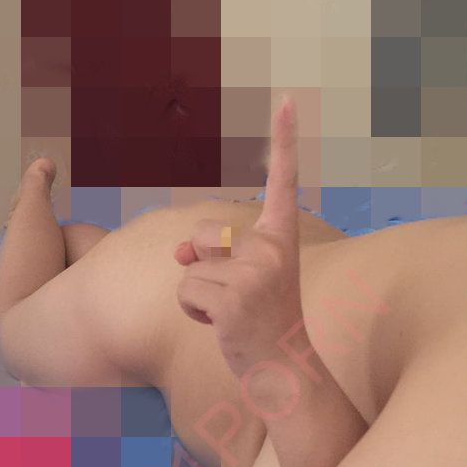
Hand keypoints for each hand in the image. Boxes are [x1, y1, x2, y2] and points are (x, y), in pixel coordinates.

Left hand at [174, 96, 304, 375]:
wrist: (282, 367)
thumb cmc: (260, 318)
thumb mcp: (241, 276)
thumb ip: (210, 250)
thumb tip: (178, 249)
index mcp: (281, 236)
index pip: (283, 180)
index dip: (285, 139)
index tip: (288, 98)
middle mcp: (272, 247)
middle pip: (203, 234)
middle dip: (204, 265)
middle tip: (239, 297)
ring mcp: (255, 273)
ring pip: (189, 268)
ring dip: (199, 294)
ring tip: (232, 314)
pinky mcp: (234, 299)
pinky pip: (185, 292)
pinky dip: (194, 312)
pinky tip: (224, 327)